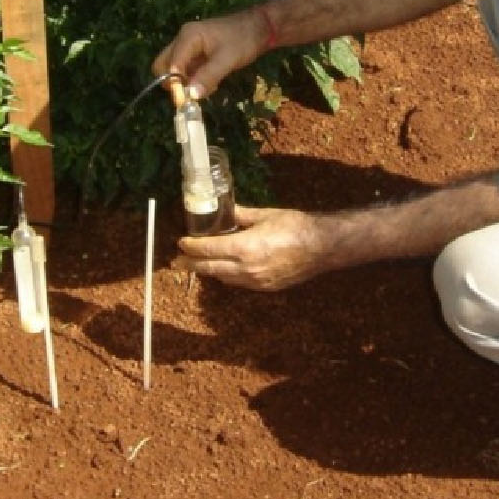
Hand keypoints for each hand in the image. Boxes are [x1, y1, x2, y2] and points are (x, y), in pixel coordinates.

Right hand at [152, 8, 265, 99]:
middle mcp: (183, 40)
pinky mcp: (196, 53)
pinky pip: (187, 69)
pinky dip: (194, 79)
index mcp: (188, 37)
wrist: (260, 27)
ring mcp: (189, 46)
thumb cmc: (243, 39)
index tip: (185, 99)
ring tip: (206, 87)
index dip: (174, 83)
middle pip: (164, 65)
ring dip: (185, 82)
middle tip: (191, 93)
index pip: (170, 64)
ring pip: (175, 69)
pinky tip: (211, 83)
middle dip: (174, 82)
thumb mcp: (227, 59)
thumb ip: (208, 76)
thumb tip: (191, 95)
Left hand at [172, 205, 331, 290]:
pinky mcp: (266, 288)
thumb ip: (241, 215)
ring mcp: (256, 281)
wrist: (322, 247)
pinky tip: (225, 269)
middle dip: (191, 264)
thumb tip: (226, 211)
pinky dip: (227, 275)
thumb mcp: (265, 215)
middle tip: (176, 262)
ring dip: (209, 271)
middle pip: (210, 268)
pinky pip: (239, 283)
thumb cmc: (295, 226)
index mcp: (245, 247)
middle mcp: (247, 268)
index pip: (208, 249)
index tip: (181, 242)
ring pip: (223, 278)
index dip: (191, 247)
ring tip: (198, 264)